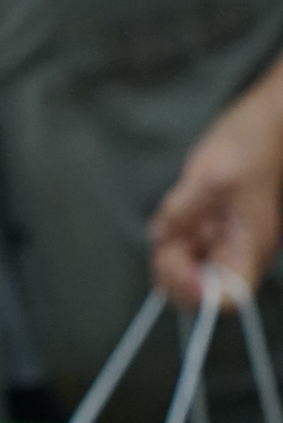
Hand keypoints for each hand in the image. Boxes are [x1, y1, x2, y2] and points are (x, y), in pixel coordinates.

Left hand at [151, 76, 282, 308]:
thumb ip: (183, 212)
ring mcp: (224, 239)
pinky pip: (183, 244)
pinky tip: (173, 212)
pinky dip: (170, 235)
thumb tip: (159, 241)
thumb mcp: (210, 177)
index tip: (173, 265)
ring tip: (172, 218)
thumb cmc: (248, 147)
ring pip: (186, 268)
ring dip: (169, 252)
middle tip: (165, 236)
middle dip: (173, 271)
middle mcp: (237, 251)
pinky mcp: (210, 225)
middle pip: (199, 288)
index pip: (226, 298)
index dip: (196, 293)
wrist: (262, 124)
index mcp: (248, 248)